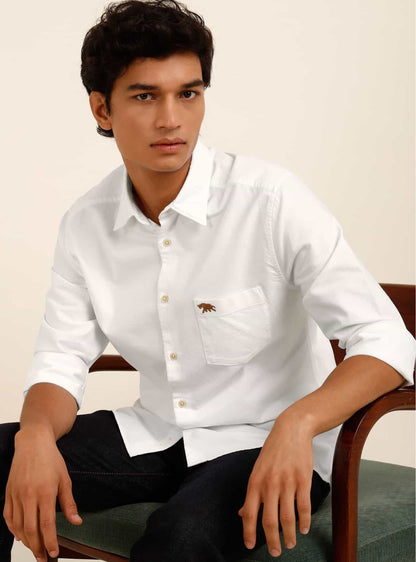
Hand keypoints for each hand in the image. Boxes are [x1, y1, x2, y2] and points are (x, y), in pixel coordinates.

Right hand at [3, 427, 82, 561]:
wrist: (33, 443)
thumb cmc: (51, 460)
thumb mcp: (65, 479)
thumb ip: (69, 503)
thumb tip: (76, 521)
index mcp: (45, 492)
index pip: (47, 524)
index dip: (50, 541)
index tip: (53, 553)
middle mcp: (29, 495)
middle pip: (31, 529)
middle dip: (37, 547)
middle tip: (43, 558)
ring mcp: (16, 495)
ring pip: (18, 526)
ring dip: (26, 541)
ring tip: (34, 549)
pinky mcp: (9, 493)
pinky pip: (8, 517)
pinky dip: (13, 529)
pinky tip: (21, 535)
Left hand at [238, 412, 313, 556]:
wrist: (291, 430)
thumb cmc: (273, 451)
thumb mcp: (257, 469)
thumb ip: (251, 493)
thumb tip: (241, 513)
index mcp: (255, 482)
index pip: (249, 513)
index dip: (249, 532)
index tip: (250, 546)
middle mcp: (270, 484)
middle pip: (269, 520)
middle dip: (272, 541)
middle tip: (275, 552)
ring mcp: (287, 483)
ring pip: (287, 517)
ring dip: (289, 535)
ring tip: (290, 543)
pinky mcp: (303, 480)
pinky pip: (303, 507)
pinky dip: (304, 521)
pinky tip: (303, 529)